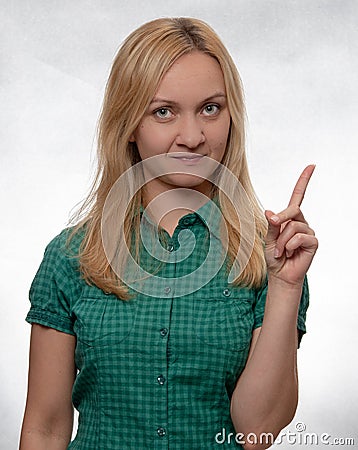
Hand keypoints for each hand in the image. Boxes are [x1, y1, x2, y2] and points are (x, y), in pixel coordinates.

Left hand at [264, 165, 317, 287]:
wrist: (280, 274)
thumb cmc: (274, 256)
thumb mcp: (268, 239)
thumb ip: (271, 225)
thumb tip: (270, 212)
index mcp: (290, 218)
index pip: (298, 196)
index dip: (304, 181)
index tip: (312, 166)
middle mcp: (301, 222)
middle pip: (293, 209)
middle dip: (279, 220)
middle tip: (273, 238)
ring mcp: (308, 231)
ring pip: (293, 226)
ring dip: (281, 241)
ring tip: (281, 251)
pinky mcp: (313, 242)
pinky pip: (299, 237)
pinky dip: (289, 246)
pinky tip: (288, 253)